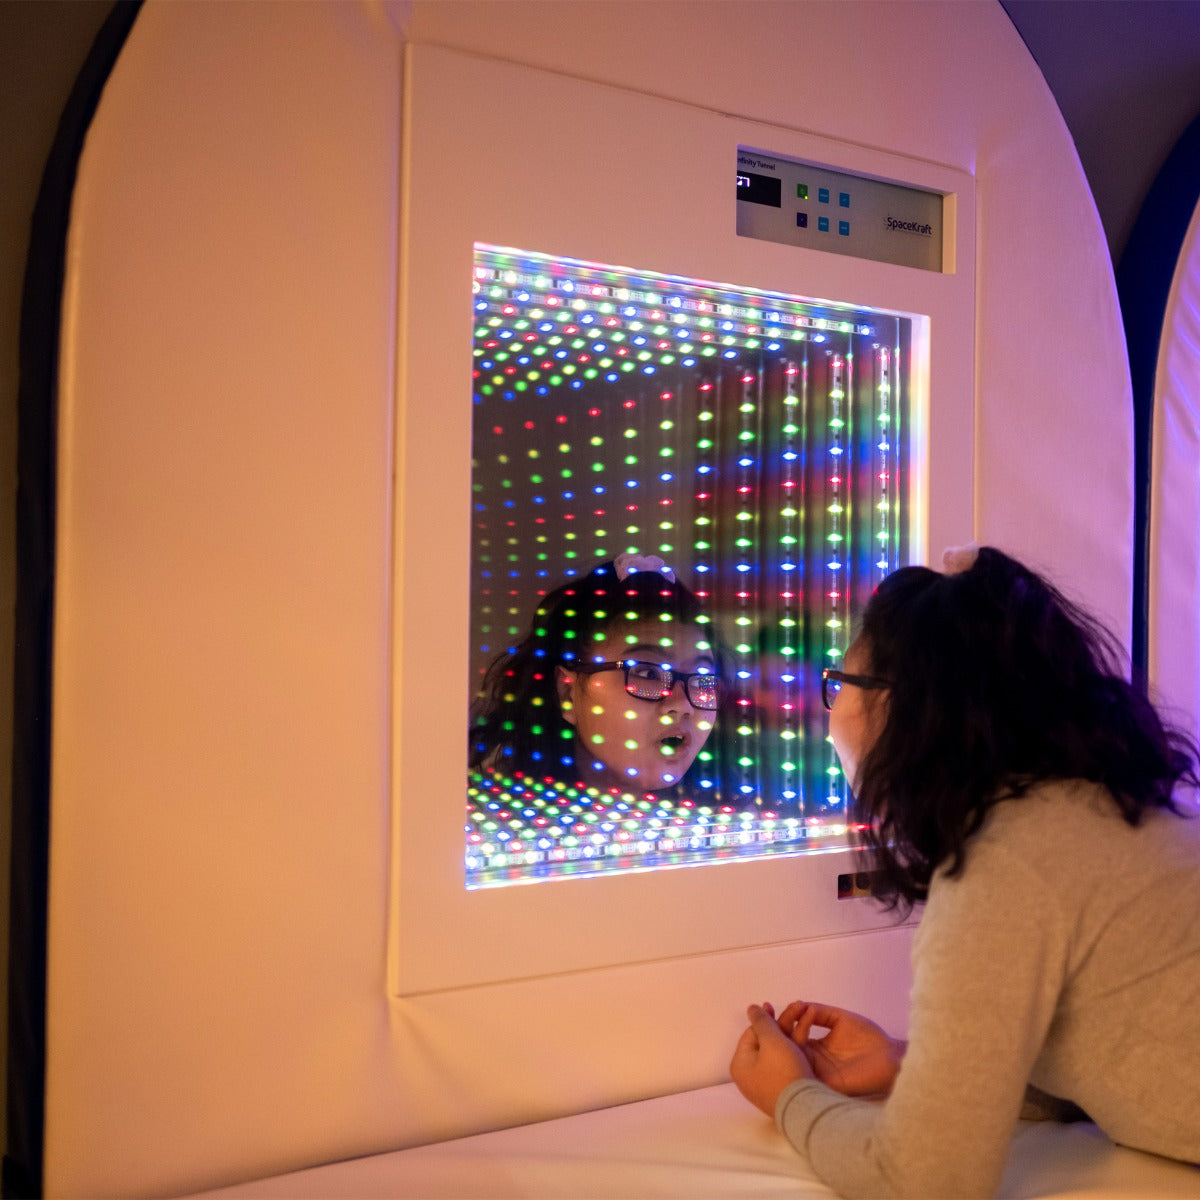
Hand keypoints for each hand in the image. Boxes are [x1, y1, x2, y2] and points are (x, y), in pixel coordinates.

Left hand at [730, 1003, 813, 1115]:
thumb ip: (761, 1020)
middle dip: (780, 1026)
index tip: (774, 1007)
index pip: (751, 1034)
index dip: (765, 1019)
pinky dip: (793, 1054)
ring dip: (790, 1037)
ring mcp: (764, 1087)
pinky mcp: (781, 1093)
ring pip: (777, 1054)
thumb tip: (751, 1008)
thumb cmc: (783, 1070)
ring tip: (804, 1023)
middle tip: (793, 1011)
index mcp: (740, 1065)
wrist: (805, 1108)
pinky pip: (784, 1067)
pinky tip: (803, 1046)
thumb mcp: (772, 1039)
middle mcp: (748, 1077)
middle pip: (764, 1044)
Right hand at [777, 1001, 905, 1096]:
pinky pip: (804, 1065)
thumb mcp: (840, 1019)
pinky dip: (801, 1042)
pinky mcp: (825, 1082)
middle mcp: (813, 1061)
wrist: (891, 1055)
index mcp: (815, 1048)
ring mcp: (817, 1072)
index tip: (777, 1003)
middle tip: (781, 1008)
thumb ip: (820, 1013)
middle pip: (785, 1046)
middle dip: (779, 1025)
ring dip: (788, 1030)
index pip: (790, 1036)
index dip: (782, 1020)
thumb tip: (799, 1005)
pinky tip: (805, 1025)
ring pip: (791, 1055)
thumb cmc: (869, 1038)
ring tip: (796, 1010)